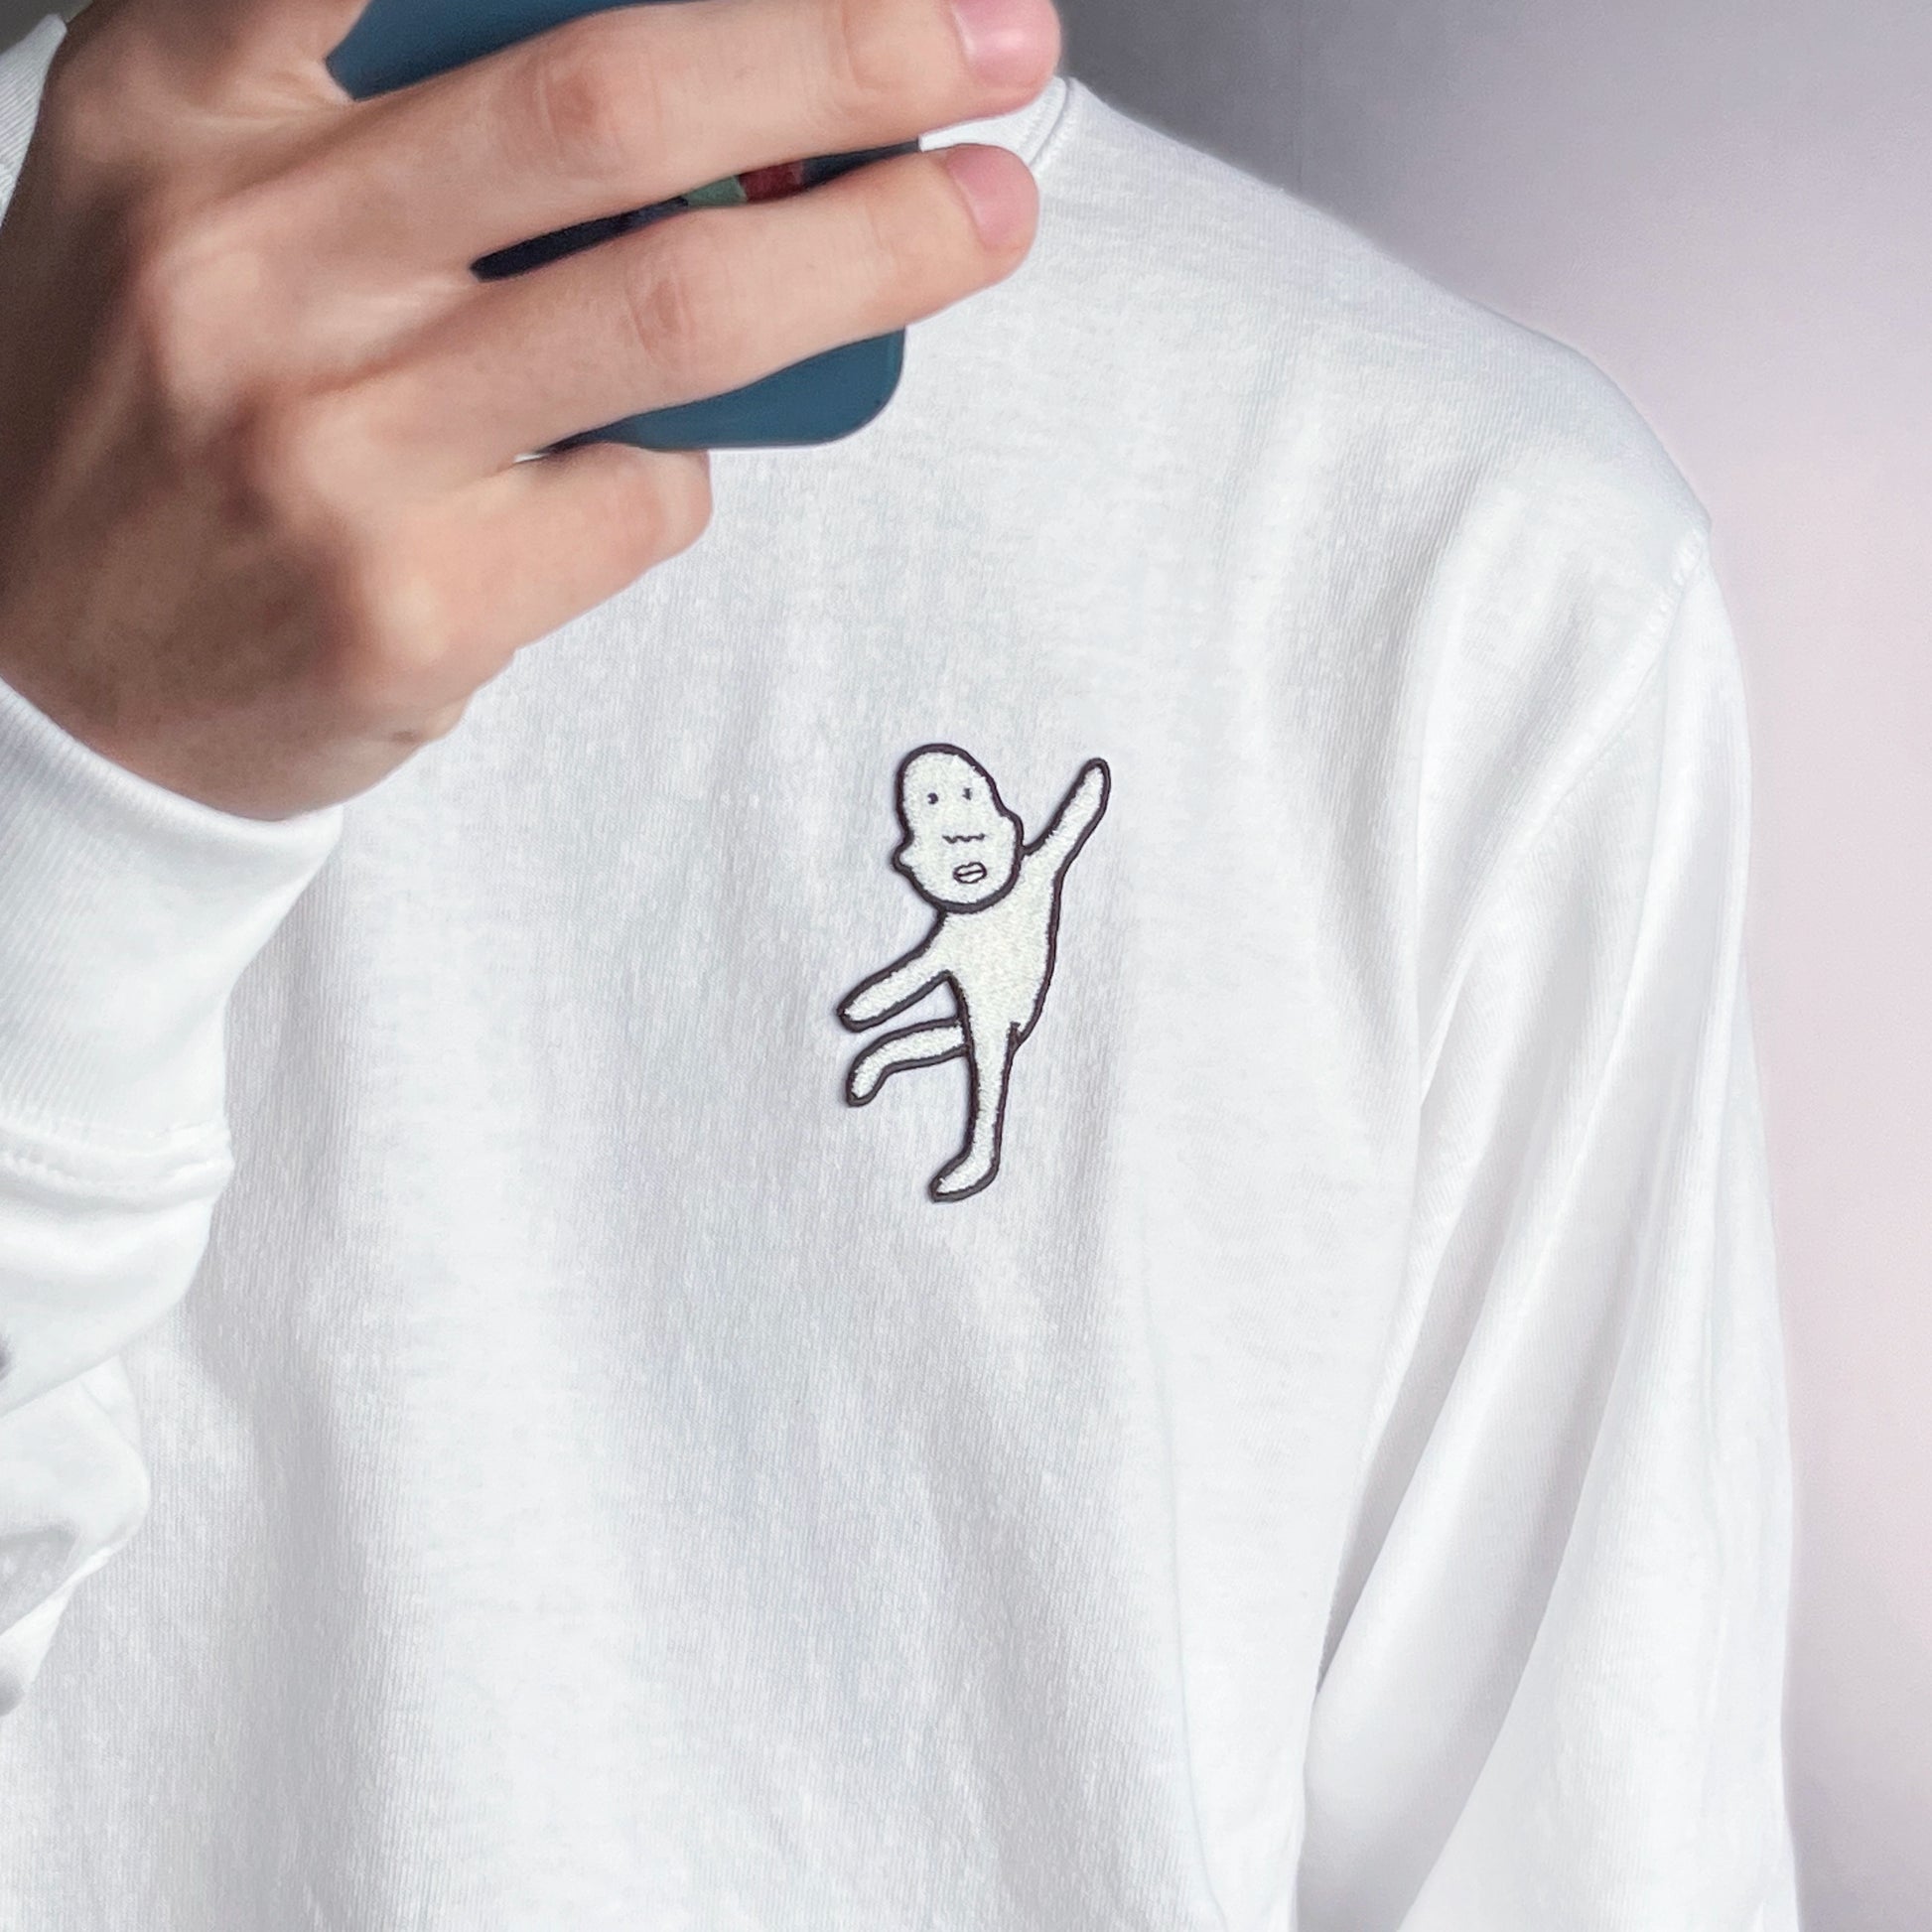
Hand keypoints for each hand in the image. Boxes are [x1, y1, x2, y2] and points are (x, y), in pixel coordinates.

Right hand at [0, 0, 1057, 818]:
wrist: (42, 688)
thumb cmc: (166, 419)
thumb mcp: (196, 207)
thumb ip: (379, 122)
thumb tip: (700, 108)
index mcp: (175, 104)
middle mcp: (246, 256)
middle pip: (610, 104)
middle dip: (842, 54)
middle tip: (993, 39)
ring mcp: (329, 444)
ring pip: (675, 309)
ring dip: (872, 254)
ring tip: (987, 213)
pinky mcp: (414, 608)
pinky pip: (647, 501)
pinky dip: (698, 465)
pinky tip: (662, 460)